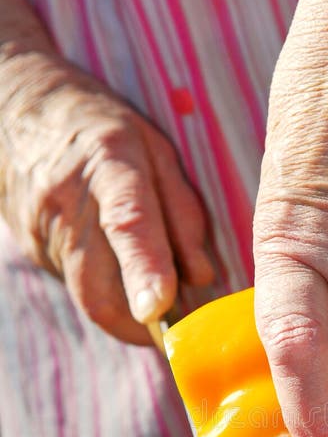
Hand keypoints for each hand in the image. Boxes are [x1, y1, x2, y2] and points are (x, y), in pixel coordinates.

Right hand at [0, 53, 212, 342]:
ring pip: (91, 297)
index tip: (158, 310)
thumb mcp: (157, 152)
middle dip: (142, 326)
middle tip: (175, 327)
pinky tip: (115, 262)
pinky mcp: (34, 252)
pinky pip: (78, 285)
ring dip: (127, 311)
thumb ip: (183, 213)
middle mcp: (68, 202)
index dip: (145, 270)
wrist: (15, 110)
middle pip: (100, 289)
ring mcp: (42, 232)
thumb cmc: (103, 129)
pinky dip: (107, 289)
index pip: (128, 222)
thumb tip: (201, 278)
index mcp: (111, 162)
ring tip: (150, 288)